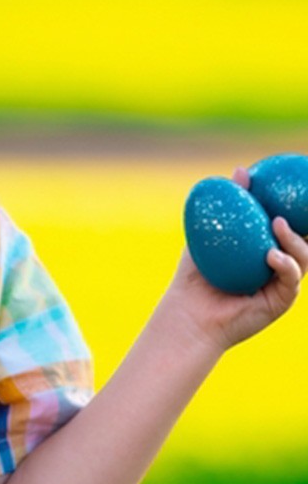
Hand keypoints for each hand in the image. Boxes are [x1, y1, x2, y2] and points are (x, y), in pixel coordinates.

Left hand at [161, 166, 307, 356]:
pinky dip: (285, 264)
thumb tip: (242, 170)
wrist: (188, 313)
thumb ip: (228, 204)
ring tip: (278, 224)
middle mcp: (278, 265)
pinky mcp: (280, 301)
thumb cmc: (195, 275)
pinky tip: (272, 254)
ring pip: (304, 257)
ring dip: (295, 239)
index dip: (299, 209)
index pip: (288, 225)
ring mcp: (281, 283)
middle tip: (304, 201)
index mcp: (266, 249)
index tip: (300, 185)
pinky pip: (290, 279)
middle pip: (306, 240)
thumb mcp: (210, 234)